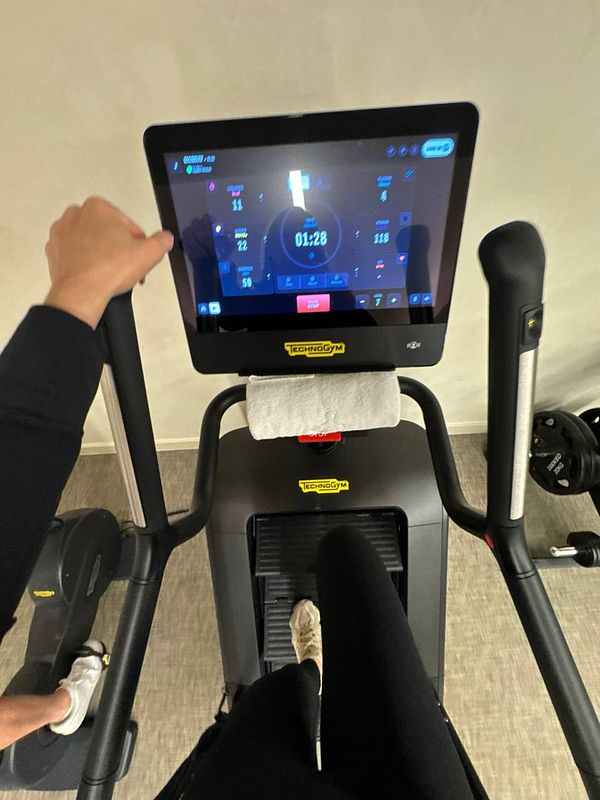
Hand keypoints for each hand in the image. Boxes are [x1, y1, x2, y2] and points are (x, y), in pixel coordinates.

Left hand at [44, 197, 173, 327]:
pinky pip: (76, 254)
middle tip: (125, 265)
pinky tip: (95, 274)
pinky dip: (85, 263)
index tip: (136, 257)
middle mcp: (75, 215)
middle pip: (107, 231)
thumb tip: (164, 239)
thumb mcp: (150, 253)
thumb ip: (162, 241)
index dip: (137, 244)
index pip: (128, 225)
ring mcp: (61, 233)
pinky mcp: (54, 251)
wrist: (81, 293)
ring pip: (91, 241)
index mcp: (98, 207)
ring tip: (110, 272)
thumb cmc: (107, 270)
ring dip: (102, 254)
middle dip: (118, 247)